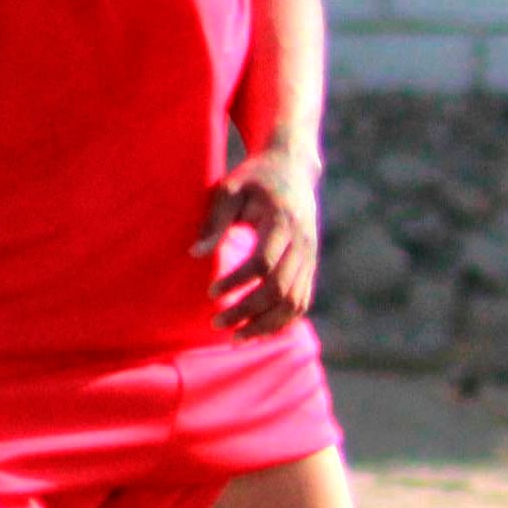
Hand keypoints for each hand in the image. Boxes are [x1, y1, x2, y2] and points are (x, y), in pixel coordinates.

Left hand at [199, 143, 320, 336]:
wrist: (293, 168)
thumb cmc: (255, 177)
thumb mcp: (230, 189)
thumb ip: (215, 221)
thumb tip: (196, 254)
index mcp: (283, 221)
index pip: (264, 263)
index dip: (238, 282)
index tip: (211, 292)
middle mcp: (303, 242)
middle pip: (280, 289)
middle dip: (249, 311)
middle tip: (217, 324)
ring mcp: (311, 256)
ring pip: (295, 301)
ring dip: (267, 324)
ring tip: (237, 338)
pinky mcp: (311, 264)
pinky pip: (302, 300)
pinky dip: (283, 320)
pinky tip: (259, 330)